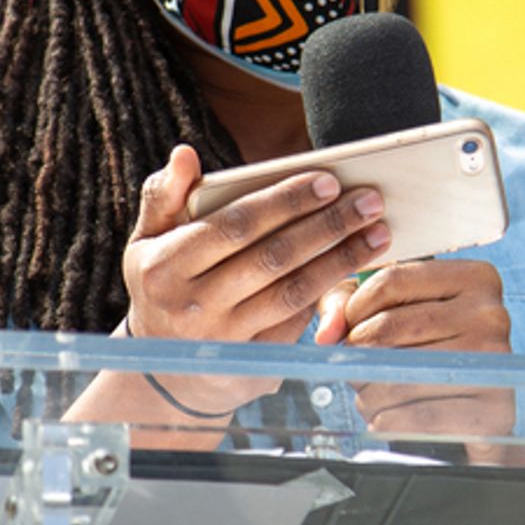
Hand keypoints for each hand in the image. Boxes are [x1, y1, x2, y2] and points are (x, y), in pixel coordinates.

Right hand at [121, 146, 389, 410]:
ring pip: (293, 292)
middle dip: (327, 226)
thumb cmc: (162, 286)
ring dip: (341, 260)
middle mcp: (192, 305)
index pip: (235, 226)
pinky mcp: (252, 363)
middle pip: (273, 257)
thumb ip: (163, 195)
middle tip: (370, 201)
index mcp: (164, 267)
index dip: (284, 203)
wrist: (163, 369)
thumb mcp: (147, 243)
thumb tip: (185, 154)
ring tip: (377, 233)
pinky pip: (297, 322)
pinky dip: (328, 292)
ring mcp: (224, 339)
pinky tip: (354, 267)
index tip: (328, 181)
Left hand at [314, 257, 518, 447]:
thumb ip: (347, 304)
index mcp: (474, 278)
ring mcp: (494, 362)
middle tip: (358, 367)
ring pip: (394, 374)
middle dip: (358, 351)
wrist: (474, 419)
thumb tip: (327, 333)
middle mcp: (491, 314)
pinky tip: (388, 417)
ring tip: (374, 393)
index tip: (347, 328)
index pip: (392, 280)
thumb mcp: (390, 311)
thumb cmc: (426, 353)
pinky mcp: (491, 409)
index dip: (354, 308)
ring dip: (367, 390)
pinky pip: (413, 416)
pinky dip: (386, 420)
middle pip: (388, 326)